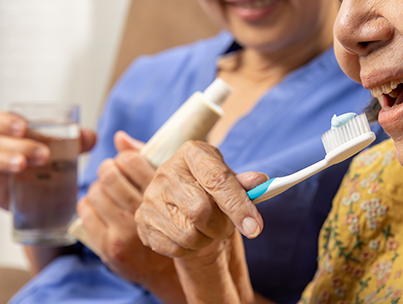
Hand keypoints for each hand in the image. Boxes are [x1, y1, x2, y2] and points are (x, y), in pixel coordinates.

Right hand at [0, 111, 94, 209]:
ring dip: (5, 159)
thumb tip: (90, 136)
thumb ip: (79, 141)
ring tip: (22, 164)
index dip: (5, 121)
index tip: (23, 127)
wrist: (46, 199)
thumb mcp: (65, 152)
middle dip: (21, 145)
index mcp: (11, 134)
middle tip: (44, 155)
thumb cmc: (50, 166)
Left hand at [78, 131, 185, 302]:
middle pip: (109, 174)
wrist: (172, 268)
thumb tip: (119, 137)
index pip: (130, 160)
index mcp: (162, 194)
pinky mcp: (109, 246)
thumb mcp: (172, 188)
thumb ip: (146, 159)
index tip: (126, 163)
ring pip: (95, 192)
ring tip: (108, 190)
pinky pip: (85, 212)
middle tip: (113, 173)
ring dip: (98, 186)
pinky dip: (88, 204)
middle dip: (108, 169)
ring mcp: (124, 231)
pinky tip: (100, 205)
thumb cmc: (174, 220)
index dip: (125, 157)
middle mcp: (143, 211)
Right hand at [135, 140, 267, 259]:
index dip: (239, 206)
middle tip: (227, 227)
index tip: (255, 228)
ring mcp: (151, 196)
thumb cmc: (212, 189)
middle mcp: (167, 171)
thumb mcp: (231, 180)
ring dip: (207, 239)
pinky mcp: (142, 220)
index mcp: (193, 153)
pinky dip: (190, 249)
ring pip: (188, 234)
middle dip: (221, 226)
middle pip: (201, 210)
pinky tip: (193, 236)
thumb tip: (260, 182)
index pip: (217, 180)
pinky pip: (174, 248)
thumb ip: (245, 183)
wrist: (184, 200)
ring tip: (209, 229)